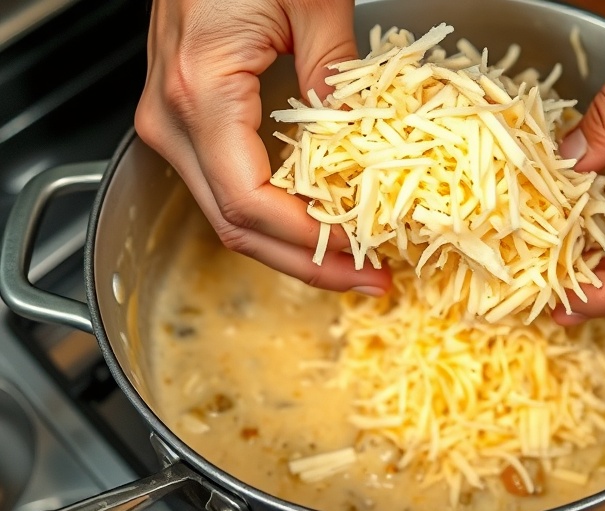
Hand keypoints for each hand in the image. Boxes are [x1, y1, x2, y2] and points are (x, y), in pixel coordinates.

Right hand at [135, 0, 390, 294]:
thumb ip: (338, 73)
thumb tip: (364, 138)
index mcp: (202, 94)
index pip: (250, 202)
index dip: (308, 243)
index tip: (362, 258)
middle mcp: (173, 120)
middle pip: (235, 227)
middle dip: (306, 264)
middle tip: (367, 279)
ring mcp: (172, 124)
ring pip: (229, 216)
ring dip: (292, 246)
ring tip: (353, 258)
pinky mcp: (186, 119)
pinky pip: (228, 186)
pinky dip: (275, 215)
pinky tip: (318, 220)